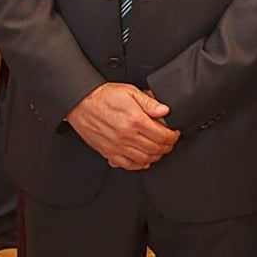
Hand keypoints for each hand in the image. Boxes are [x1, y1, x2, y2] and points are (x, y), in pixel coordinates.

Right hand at [65, 83, 179, 170]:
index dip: (173, 136)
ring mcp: (117, 146)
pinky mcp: (108, 152)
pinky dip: (138, 165)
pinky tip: (143, 160)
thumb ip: (149, 102)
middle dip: (167, 147)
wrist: (81, 103)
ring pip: (143, 159)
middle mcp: (127, 136)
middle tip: (170, 142)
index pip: (162, 135)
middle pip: (155, 148)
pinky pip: (127, 165)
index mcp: (135, 120)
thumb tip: (165, 110)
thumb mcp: (130, 92)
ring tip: (159, 150)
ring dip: (155, 156)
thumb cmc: (104, 96)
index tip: (175, 134)